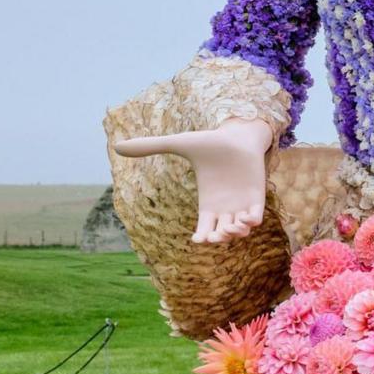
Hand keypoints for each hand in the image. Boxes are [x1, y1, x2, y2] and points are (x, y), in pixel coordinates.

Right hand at [116, 114, 277, 242]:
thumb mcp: (178, 145)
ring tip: (228, 227)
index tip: (197, 237)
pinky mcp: (256, 197)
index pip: (204, 228)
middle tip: (214, 233)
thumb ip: (149, 147)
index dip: (202, 238)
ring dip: (234, 234)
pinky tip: (244, 217)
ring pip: (239, 231)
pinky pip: (256, 219)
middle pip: (221, 234)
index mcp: (207, 202)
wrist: (237, 133)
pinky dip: (250, 223)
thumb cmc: (210, 141)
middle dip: (218, 239)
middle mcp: (224, 206)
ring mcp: (241, 202)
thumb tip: (117, 147)